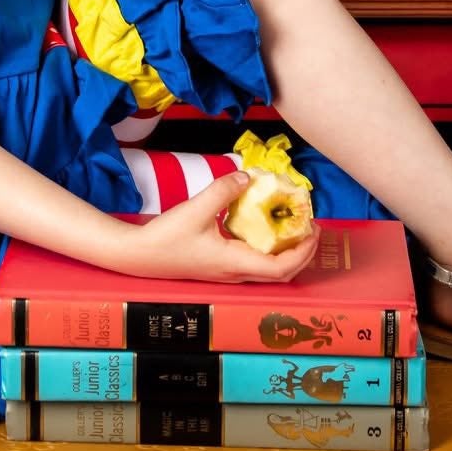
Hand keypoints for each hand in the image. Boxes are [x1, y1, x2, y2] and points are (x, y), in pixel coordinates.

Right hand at [108, 173, 320, 282]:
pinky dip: (267, 248)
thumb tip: (247, 176)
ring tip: (292, 227)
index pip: (282, 268)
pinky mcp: (219, 267)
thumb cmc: (167, 238)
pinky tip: (262, 227)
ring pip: (267, 270)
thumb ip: (224, 191)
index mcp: (235, 264)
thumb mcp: (197, 209)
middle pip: (281, 273)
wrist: (138, 256)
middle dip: (301, 252)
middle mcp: (235, 274)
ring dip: (286, 251)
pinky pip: (253, 262)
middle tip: (310, 227)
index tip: (313, 229)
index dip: (303, 252)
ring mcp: (227, 273)